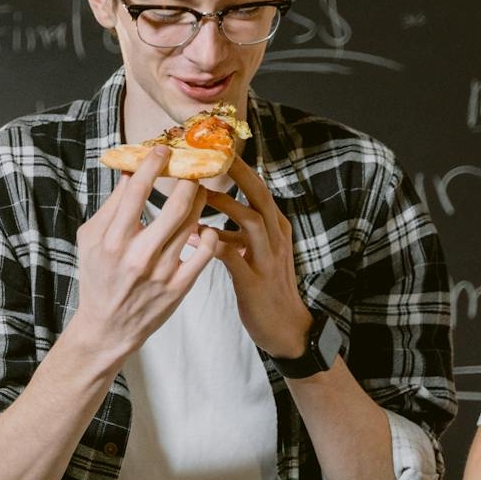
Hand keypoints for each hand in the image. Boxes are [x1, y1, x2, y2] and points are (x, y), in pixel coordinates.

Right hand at [69, 145, 218, 360]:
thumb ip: (110, 206)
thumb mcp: (90, 239)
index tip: (162, 150)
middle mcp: (138, 255)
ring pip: (194, 224)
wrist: (107, 328)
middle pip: (176, 204)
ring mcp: (162, 272)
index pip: (138, 190)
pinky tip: (206, 227)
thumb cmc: (97, 277)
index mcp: (113, 239)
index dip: (153, 164)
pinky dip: (211, 235)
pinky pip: (206, 254)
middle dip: (189, 180)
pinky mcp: (178, 288)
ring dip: (201, 202)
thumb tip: (132, 172)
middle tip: (193, 168)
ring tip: (200, 192)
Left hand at [203, 156, 312, 358]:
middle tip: (212, 155)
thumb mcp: (254, 255)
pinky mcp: (255, 282)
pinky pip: (236, 258)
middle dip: (238, 173)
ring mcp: (268, 259)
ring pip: (251, 220)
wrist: (286, 328)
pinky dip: (215, 244)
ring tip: (199, 192)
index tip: (217, 150)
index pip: (259, 190)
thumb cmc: (264, 290)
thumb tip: (199, 219)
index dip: (240, 169)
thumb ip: (233, 235)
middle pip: (259, 196)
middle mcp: (276, 238)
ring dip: (225, 204)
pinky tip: (195, 236)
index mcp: (276, 228)